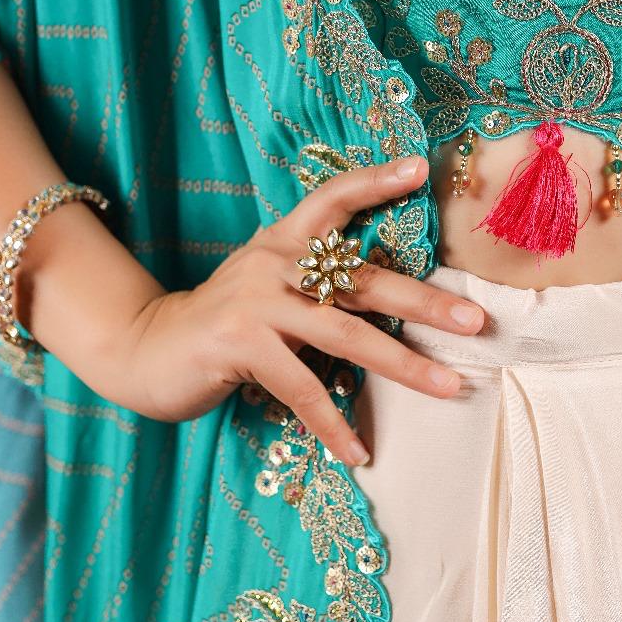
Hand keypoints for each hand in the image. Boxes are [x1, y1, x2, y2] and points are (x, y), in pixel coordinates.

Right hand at [124, 154, 485, 466]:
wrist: (146, 349)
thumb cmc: (225, 323)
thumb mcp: (268, 286)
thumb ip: (315, 281)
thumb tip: (391, 296)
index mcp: (283, 240)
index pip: (333, 198)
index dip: (375, 181)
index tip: (420, 169)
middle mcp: (273, 261)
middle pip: (361, 278)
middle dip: (424, 301)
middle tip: (474, 319)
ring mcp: (255, 301)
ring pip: (344, 335)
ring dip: (402, 365)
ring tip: (449, 387)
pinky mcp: (239, 344)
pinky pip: (301, 388)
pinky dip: (334, 424)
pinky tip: (360, 452)